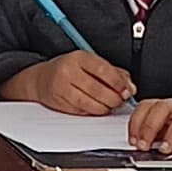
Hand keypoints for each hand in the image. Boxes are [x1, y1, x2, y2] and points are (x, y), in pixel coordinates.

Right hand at [4, 50, 134, 114]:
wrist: (42, 79)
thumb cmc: (69, 69)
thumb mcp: (90, 62)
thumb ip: (113, 72)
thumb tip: (129, 86)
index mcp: (79, 58)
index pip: (103, 71)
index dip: (119, 83)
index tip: (127, 90)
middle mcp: (68, 72)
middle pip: (98, 90)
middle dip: (114, 99)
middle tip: (120, 100)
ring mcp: (62, 88)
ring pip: (91, 104)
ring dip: (105, 108)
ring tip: (109, 105)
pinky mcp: (60, 104)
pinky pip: (83, 112)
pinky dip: (93, 112)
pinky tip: (95, 107)